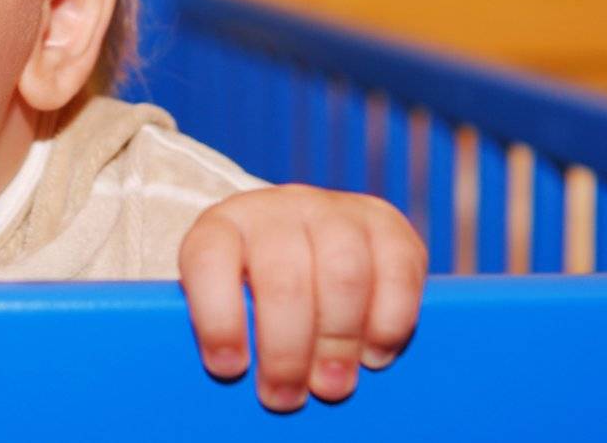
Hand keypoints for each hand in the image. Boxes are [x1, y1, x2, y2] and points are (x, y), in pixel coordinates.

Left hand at [177, 184, 425, 411]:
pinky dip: (387, 324)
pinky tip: (373, 355)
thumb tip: (235, 379)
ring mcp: (334, 211)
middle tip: (285, 397)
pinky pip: (397, 273)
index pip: (209, 260)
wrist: (304, 234)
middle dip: (285, 351)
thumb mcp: (227, 299)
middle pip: (284, 280)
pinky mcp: (385, 223)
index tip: (228, 369)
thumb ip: (228, 331)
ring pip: (343, 276)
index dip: (218, 319)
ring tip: (330, 386)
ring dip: (337, 342)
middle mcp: (277, 210)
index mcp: (222, 226)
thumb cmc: (256, 287)